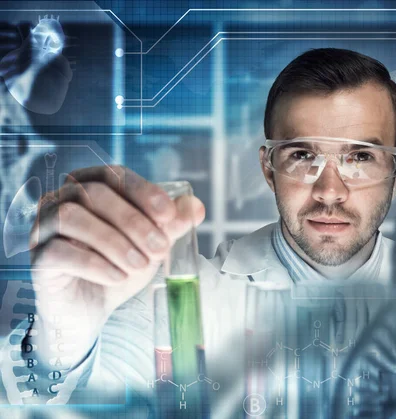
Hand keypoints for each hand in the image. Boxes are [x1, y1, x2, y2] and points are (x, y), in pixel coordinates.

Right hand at [29, 165, 204, 364]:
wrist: (92, 310)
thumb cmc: (120, 267)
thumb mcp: (151, 245)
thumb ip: (171, 225)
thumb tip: (196, 206)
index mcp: (90, 187)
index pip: (114, 174)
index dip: (143, 191)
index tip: (169, 215)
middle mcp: (61, 200)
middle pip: (94, 194)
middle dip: (134, 222)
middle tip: (160, 249)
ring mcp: (44, 228)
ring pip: (73, 218)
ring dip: (114, 242)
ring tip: (140, 266)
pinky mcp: (38, 259)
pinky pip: (59, 252)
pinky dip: (95, 264)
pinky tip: (117, 278)